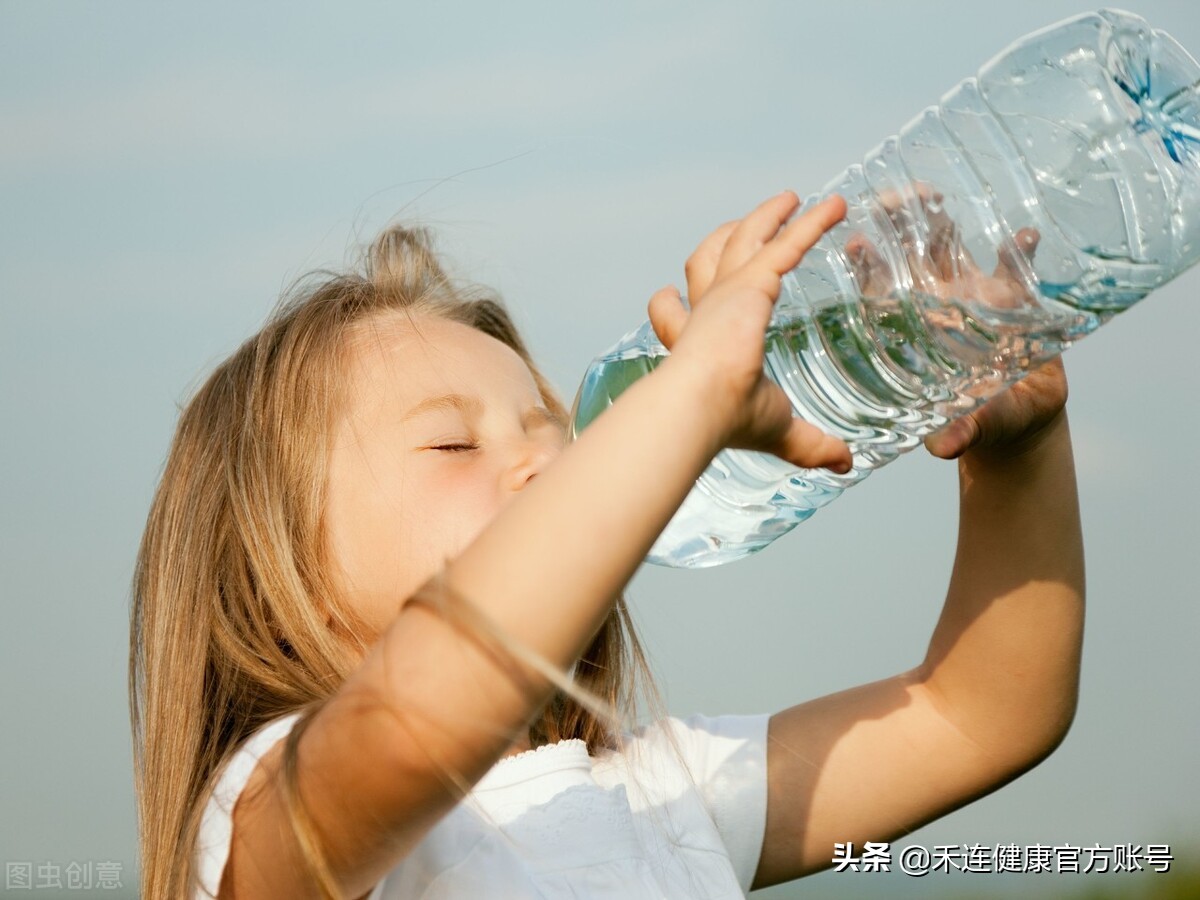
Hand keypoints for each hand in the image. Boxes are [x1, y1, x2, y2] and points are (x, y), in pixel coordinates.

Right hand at [648, 192, 852, 472]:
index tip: (671, 296)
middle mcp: (705, 313)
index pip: (676, 318)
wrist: (702, 404)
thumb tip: (844, 464)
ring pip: (740, 239)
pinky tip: (836, 207)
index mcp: (696, 346)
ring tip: (790, 201)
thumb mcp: (775, 428)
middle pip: (706, 262)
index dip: (670, 308)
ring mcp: (724, 292)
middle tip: (743, 226)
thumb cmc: (725, 418)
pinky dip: (812, 223)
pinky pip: (786, 243)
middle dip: (724, 241)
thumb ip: (809, 442)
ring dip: (764, 217)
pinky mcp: (749, 282)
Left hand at [845, 183, 1067, 459]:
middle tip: (892, 200)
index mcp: (911, 329)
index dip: (865, 267)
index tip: (855, 243)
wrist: (1019, 419)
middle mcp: (935, 304)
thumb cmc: (979, 422)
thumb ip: (958, 432)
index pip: (879, 291)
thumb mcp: (967, 429)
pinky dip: (1022, 249)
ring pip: (951, 247)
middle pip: (908, 255)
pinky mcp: (1015, 297)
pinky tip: (1025, 236)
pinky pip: (1019, 266)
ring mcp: (973, 295)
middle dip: (898, 223)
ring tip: (939, 201)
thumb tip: (945, 446)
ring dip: (945, 222)